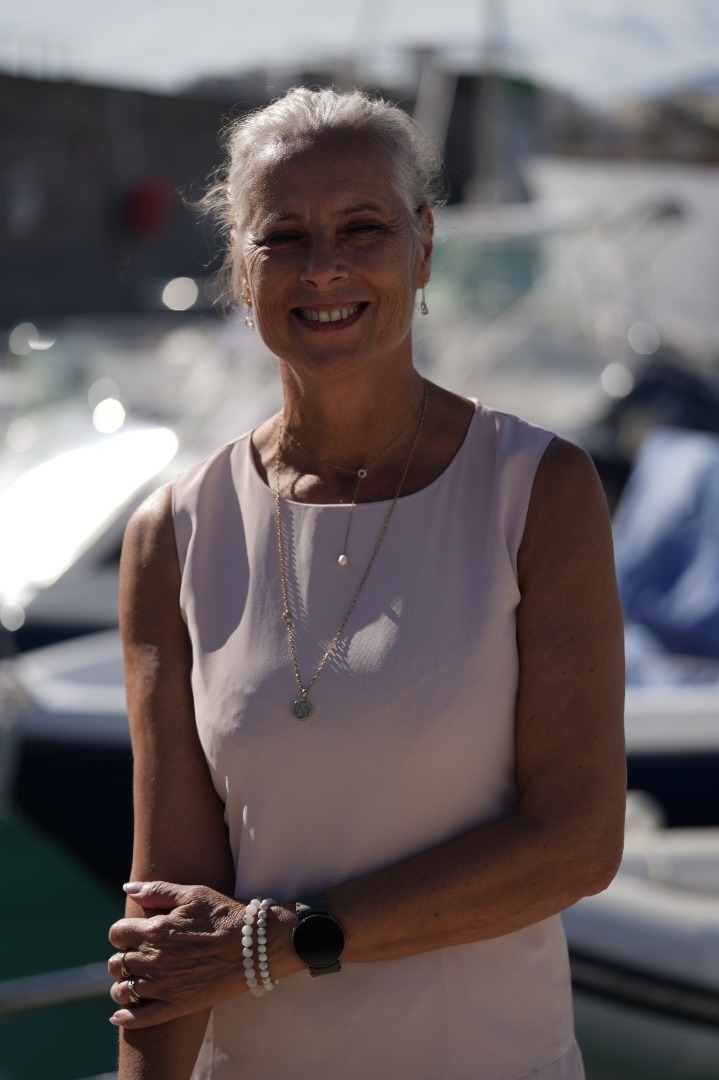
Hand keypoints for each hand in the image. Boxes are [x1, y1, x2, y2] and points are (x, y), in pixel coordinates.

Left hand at [108, 881, 246, 1028]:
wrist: (257, 945)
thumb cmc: (225, 914)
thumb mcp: (193, 893)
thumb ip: (157, 890)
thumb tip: (127, 889)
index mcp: (156, 930)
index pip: (117, 933)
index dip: (122, 932)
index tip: (131, 933)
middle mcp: (155, 959)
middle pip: (117, 962)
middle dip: (122, 957)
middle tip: (134, 955)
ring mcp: (165, 985)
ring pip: (123, 990)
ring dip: (122, 984)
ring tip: (132, 980)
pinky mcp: (178, 1005)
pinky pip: (140, 1019)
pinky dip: (126, 1018)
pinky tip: (120, 1015)